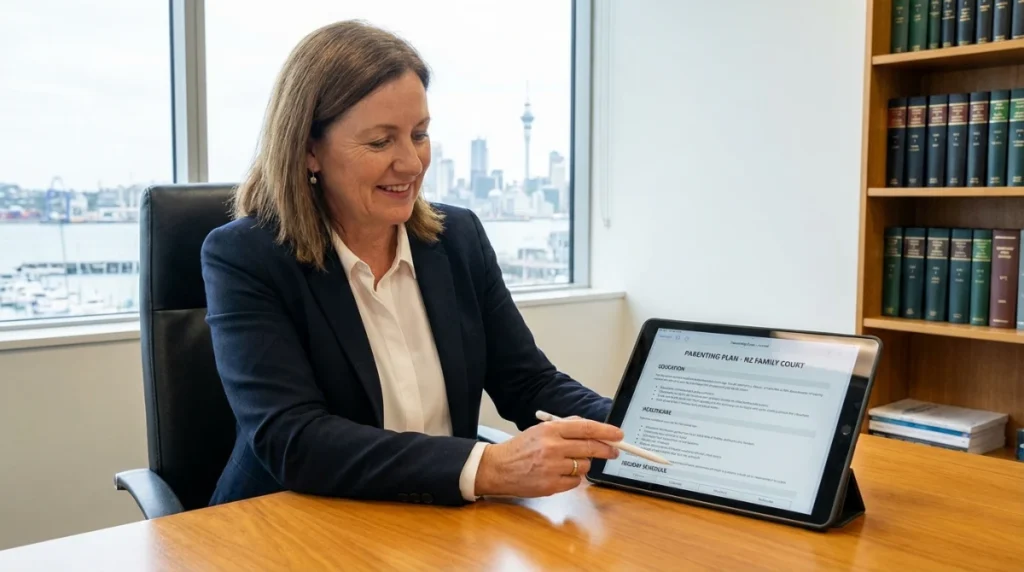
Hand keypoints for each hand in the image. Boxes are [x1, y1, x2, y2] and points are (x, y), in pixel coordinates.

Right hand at [474, 417, 623, 497]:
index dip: (606, 431)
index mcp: (550, 430)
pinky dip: (573, 479)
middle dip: (606, 450)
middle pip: (590, 447)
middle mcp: (552, 447)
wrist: (498, 468)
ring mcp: (552, 467)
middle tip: (613, 451)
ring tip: (567, 464)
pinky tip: (560, 475)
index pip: (586, 428)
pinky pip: (575, 482)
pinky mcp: (551, 485)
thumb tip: (590, 427)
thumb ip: (564, 427)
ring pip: (584, 466)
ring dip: (582, 465)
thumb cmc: (520, 449)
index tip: (618, 435)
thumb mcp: (540, 430)